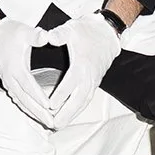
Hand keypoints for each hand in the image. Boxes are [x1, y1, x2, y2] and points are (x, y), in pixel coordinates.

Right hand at [0, 18, 54, 127]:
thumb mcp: (24, 32)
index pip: (28, 84)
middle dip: (38, 112)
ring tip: (48, 123)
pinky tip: (37, 116)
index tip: (49, 105)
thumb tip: (46, 36)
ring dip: (34, 113)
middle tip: (52, 122)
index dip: (38, 95)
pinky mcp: (9, 85)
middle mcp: (10, 78)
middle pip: (24, 99)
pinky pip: (18, 100)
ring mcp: (8, 83)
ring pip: (21, 102)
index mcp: (15, 66)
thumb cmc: (11, 34)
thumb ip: (35, 36)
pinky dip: (27, 109)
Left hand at [45, 13, 120, 128]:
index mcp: (81, 64)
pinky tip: (69, 117)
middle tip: (54, 124)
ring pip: (83, 102)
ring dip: (72, 115)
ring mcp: (93, 81)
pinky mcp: (95, 83)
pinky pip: (86, 100)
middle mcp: (88, 76)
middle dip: (66, 113)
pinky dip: (78, 110)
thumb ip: (60, 34)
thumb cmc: (86, 31)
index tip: (49, 106)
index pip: (69, 83)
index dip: (60, 95)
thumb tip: (50, 37)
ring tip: (59, 126)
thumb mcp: (71, 29)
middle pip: (78, 99)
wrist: (106, 34)